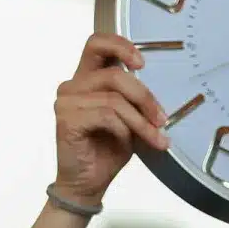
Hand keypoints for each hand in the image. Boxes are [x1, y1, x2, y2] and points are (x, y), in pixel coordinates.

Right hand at [52, 34, 167, 206]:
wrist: (88, 184)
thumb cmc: (106, 151)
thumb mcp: (129, 119)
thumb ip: (134, 99)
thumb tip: (157, 95)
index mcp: (86, 79)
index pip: (97, 43)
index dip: (120, 45)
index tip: (142, 63)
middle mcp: (73, 86)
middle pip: (114, 73)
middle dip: (144, 96)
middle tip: (161, 118)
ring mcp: (67, 101)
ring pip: (114, 98)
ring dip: (139, 120)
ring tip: (154, 137)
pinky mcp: (66, 119)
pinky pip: (106, 115)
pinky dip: (124, 129)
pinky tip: (126, 143)